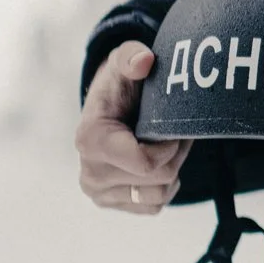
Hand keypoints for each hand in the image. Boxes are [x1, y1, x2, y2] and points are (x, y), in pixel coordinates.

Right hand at [75, 41, 190, 214]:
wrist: (110, 110)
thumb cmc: (120, 85)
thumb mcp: (124, 61)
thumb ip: (132, 56)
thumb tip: (144, 60)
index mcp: (90, 140)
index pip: (144, 162)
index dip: (168, 146)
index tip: (168, 128)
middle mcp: (90, 173)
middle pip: (158, 177)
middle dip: (174, 153)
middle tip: (171, 133)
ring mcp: (99, 193)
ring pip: (159, 194)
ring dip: (172, 170)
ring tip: (163, 146)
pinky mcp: (112, 204)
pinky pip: (154, 206)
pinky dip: (163, 186)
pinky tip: (154, 165)